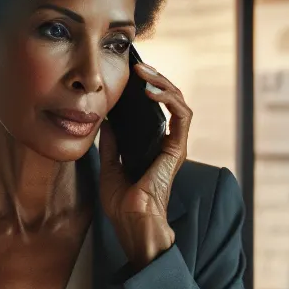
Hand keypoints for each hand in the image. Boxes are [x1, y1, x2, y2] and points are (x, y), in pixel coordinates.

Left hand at [99, 59, 190, 268]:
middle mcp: (167, 143)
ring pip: (179, 101)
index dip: (148, 88)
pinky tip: (152, 91)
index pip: (157, 109)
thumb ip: (110, 144)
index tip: (132, 75)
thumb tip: (106, 121)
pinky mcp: (177, 148)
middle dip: (156, 79)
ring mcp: (174, 145)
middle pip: (170, 100)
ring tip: (145, 72)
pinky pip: (181, 115)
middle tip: (139, 66)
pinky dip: (169, 98)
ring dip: (163, 83)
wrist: (132, 223)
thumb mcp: (109, 166)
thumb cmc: (123, 204)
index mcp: (154, 146)